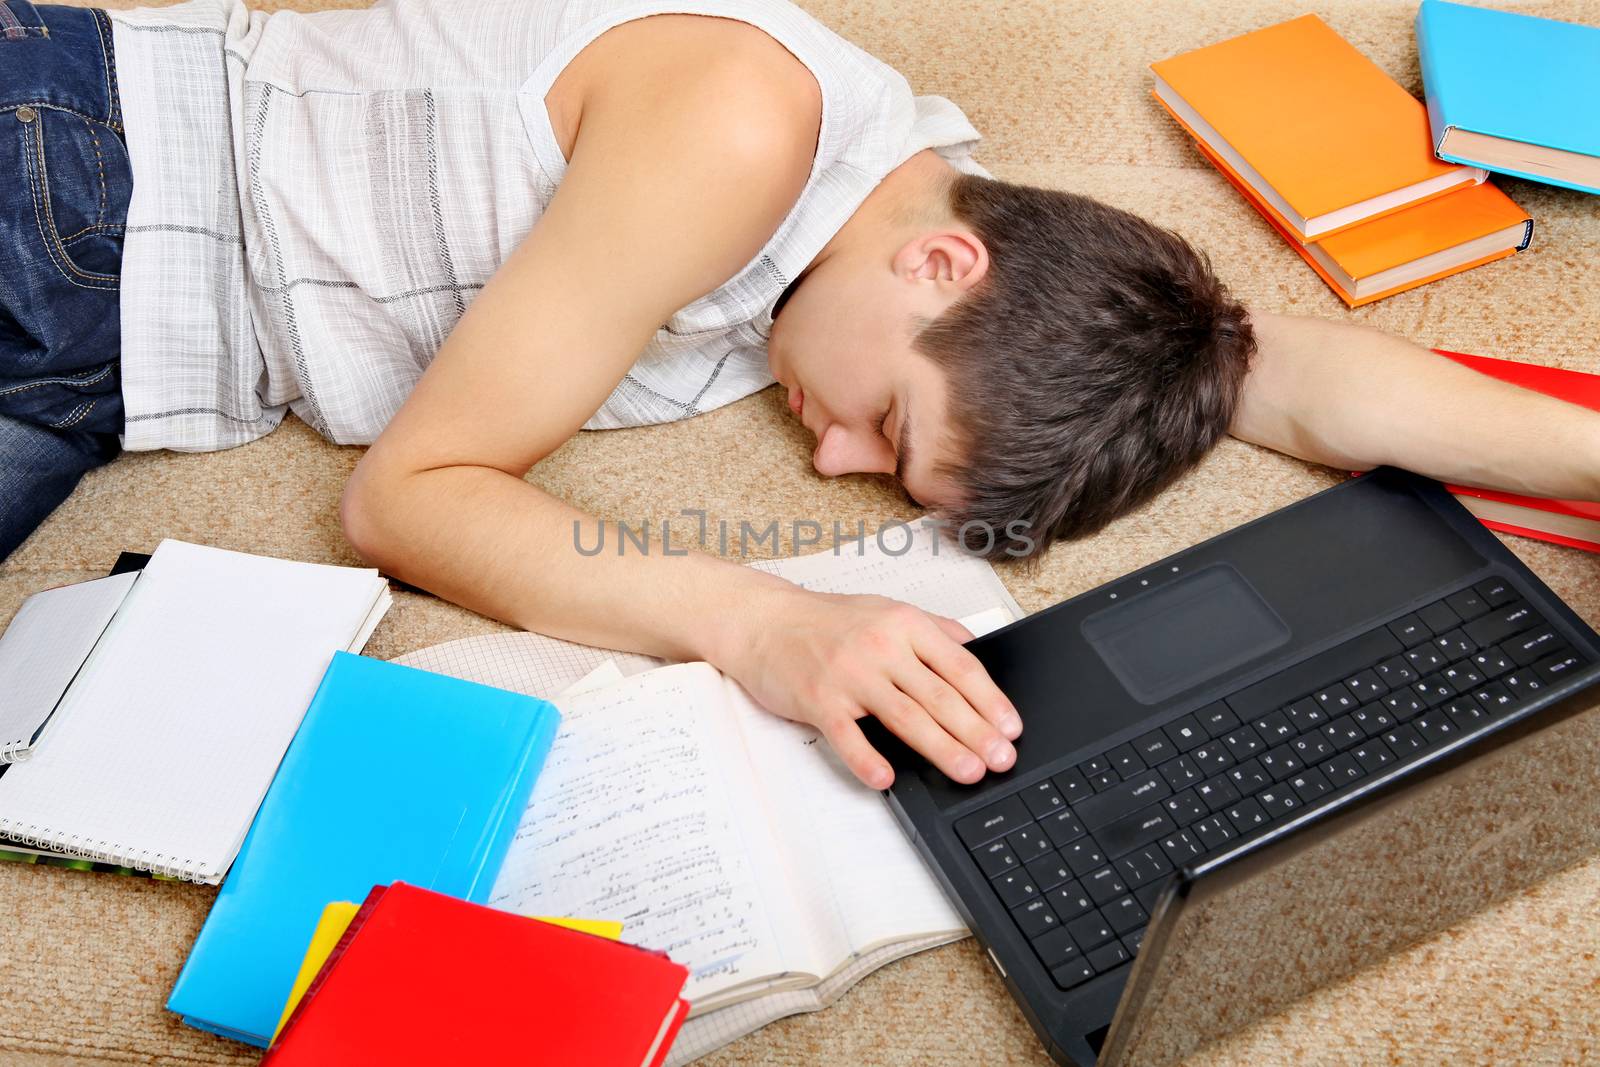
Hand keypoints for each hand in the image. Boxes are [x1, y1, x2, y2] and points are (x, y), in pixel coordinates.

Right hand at [717, 585, 1022, 788]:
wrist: (763, 621)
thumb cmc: (824, 621)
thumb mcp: (886, 610)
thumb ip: (932, 629)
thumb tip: (976, 649)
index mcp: (905, 624)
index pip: (960, 665)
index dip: (990, 699)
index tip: (1010, 727)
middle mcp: (881, 647)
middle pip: (940, 696)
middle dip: (977, 732)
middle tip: (1001, 759)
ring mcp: (849, 674)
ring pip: (905, 717)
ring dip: (941, 748)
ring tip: (968, 772)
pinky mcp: (818, 699)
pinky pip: (848, 735)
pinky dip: (867, 760)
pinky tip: (887, 778)